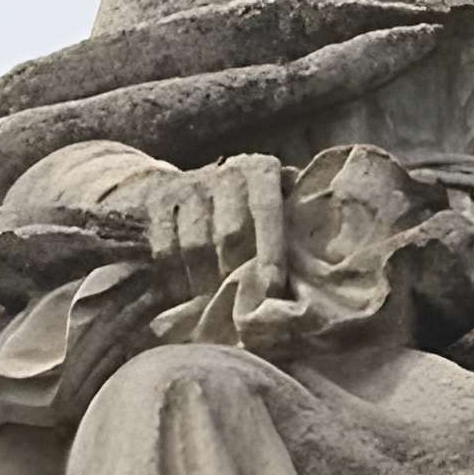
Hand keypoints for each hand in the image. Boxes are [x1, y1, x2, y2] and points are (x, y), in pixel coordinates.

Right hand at [117, 154, 291, 294]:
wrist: (161, 184)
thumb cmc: (231, 204)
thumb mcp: (265, 200)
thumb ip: (290, 216)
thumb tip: (317, 254)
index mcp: (259, 170)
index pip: (266, 211)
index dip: (271, 253)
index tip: (273, 289)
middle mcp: (225, 172)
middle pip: (230, 234)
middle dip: (235, 273)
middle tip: (242, 304)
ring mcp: (187, 186)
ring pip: (196, 245)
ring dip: (204, 281)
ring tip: (210, 304)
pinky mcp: (156, 203)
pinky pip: (165, 247)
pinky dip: (174, 276)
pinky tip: (182, 293)